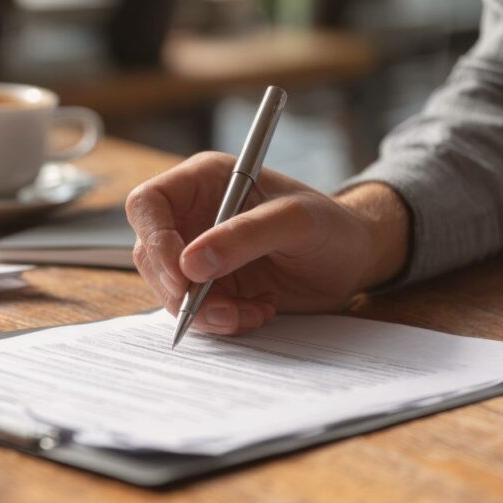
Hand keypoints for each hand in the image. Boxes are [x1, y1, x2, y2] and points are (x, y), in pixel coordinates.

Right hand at [126, 151, 409, 334]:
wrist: (353, 259)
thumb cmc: (330, 225)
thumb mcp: (295, 221)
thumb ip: (244, 237)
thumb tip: (191, 264)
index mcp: (204, 181)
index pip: (149, 204)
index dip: (155, 240)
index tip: (182, 276)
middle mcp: (192, 216)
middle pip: (151, 253)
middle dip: (180, 289)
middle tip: (218, 309)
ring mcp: (198, 253)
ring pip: (169, 289)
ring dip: (205, 311)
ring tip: (250, 312)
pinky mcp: (210, 286)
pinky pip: (196, 311)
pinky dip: (222, 321)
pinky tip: (258, 313)